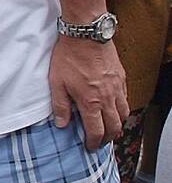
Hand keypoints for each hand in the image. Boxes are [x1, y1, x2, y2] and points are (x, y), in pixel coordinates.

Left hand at [48, 36, 127, 150]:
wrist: (86, 35)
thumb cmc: (68, 58)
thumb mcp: (56, 83)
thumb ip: (61, 106)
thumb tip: (62, 124)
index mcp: (90, 102)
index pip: (97, 131)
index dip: (94, 142)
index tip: (90, 147)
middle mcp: (108, 98)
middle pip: (114, 127)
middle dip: (108, 138)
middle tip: (100, 141)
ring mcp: (117, 88)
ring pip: (124, 114)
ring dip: (117, 125)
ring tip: (109, 128)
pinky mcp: (121, 78)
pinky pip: (126, 100)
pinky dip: (121, 109)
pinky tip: (114, 108)